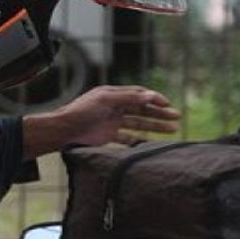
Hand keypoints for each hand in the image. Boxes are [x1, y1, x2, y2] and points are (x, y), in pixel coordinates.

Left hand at [22, 85, 179, 156]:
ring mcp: (111, 122)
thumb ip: (128, 98)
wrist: (62, 132)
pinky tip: (153, 144)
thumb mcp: (105, 100)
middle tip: (176, 117)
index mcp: (112, 95)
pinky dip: (140, 140)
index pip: (138, 95)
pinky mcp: (107, 137)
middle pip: (141, 109)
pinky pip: (128, 138)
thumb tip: (151, 95)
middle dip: (159, 113)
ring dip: (154, 126)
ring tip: (172, 130)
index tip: (167, 104)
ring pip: (138, 124)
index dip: (153, 99)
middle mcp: (113, 107)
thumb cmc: (81, 112)